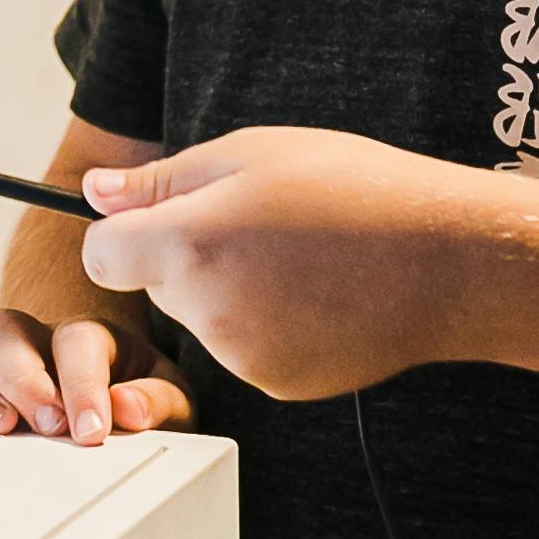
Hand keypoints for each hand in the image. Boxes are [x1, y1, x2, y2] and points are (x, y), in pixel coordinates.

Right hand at [0, 301, 195, 448]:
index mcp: (88, 337)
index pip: (75, 340)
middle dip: (19, 378)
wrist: (116, 410)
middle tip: (42, 425)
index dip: (81, 383)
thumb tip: (127, 407)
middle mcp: (32, 340)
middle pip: (4, 328)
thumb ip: (156, 402)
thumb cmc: (139, 403)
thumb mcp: (169, 405)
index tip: (90, 430)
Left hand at [83, 127, 502, 399]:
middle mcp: (207, 313)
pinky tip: (319, 295)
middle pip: (158, 287)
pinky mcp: (281, 384)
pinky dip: (269, 326)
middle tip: (260, 224)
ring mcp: (245, 358)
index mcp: (189, 247)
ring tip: (300, 257)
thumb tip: (94, 194)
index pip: (101, 258)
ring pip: (205, 319)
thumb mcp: (249, 154)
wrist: (445, 259)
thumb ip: (160, 181)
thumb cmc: (353, 189)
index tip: (158, 218)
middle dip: (187, 258)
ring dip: (230, 292)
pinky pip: (247, 350)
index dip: (122, 234)